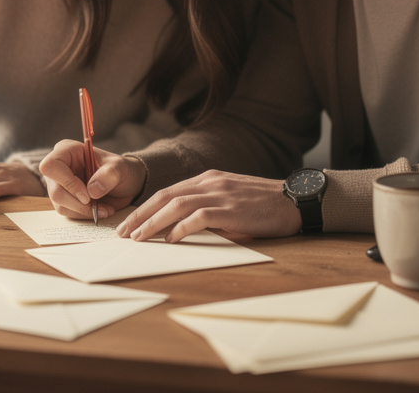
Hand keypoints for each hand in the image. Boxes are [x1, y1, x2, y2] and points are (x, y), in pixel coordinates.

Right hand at [39, 139, 144, 219]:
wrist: (126, 184)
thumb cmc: (121, 170)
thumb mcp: (121, 168)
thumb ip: (109, 174)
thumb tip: (91, 191)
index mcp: (67, 151)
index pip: (51, 166)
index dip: (67, 182)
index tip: (87, 195)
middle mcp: (59, 167)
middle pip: (55, 191)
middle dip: (79, 203)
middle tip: (99, 205)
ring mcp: (59, 184)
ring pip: (60, 205)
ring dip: (84, 211)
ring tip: (105, 209)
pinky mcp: (64, 199)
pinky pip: (67, 212)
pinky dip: (84, 215)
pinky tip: (100, 211)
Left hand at [116, 170, 300, 242]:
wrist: (295, 200)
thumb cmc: (263, 204)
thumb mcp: (230, 197)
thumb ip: (207, 205)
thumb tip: (179, 225)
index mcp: (208, 179)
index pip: (167, 191)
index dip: (145, 207)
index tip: (130, 222)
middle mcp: (210, 182)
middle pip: (164, 196)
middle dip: (140, 215)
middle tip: (124, 232)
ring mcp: (220, 194)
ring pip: (176, 205)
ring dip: (153, 222)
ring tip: (139, 238)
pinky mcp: (231, 209)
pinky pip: (198, 218)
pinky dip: (181, 228)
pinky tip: (171, 240)